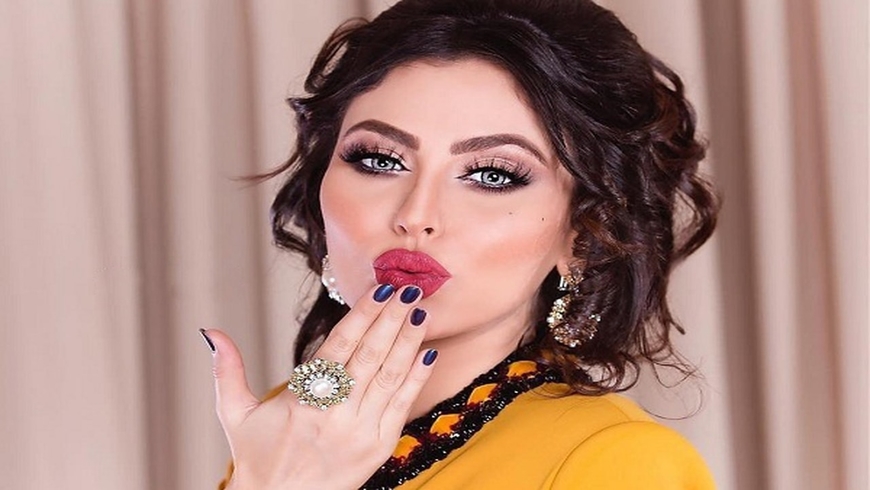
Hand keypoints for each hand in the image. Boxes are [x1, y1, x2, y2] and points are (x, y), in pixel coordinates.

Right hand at [202, 284, 436, 489]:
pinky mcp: (378, 447)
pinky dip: (416, 379)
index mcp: (302, 399)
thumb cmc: (257, 458)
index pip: (339, 346)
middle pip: (370, 355)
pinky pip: (402, 406)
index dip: (363, 315)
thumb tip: (210, 331)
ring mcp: (360, 431)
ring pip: (390, 377)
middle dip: (391, 319)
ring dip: (408, 342)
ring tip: (421, 313)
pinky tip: (428, 353)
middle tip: (409, 290)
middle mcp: (334, 413)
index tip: (381, 289)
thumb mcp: (235, 414)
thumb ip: (227, 369)